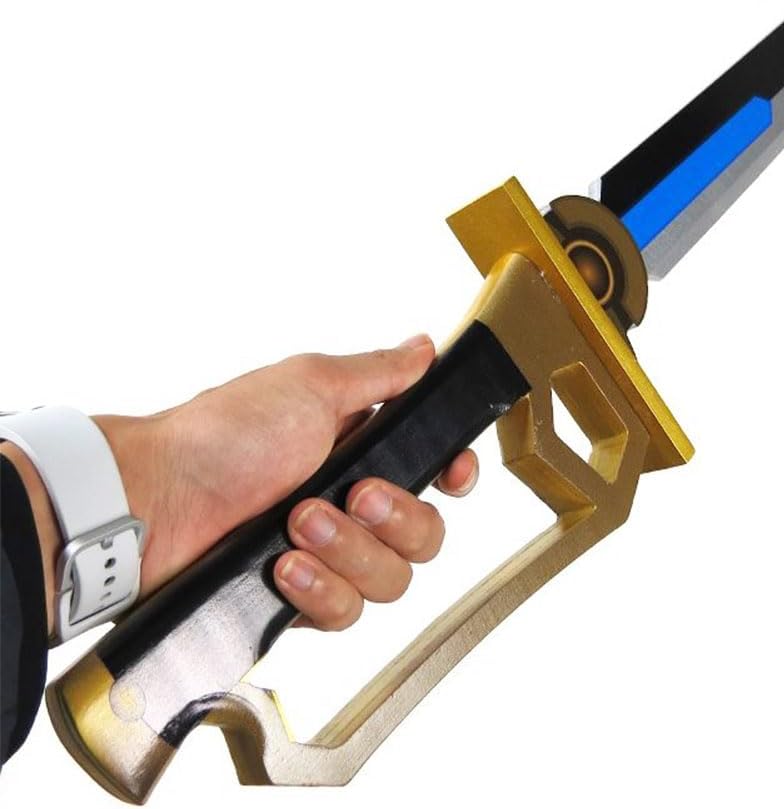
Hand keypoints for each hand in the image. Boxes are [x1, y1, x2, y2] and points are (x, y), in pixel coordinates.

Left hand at [85, 335, 476, 633]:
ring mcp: (328, 552)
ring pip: (392, 578)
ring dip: (350, 551)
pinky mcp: (301, 597)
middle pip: (425, 532)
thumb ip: (379, 373)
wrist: (155, 504)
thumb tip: (425, 346)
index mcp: (361, 446)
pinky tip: (284, 567)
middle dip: (396, 517)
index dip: (455, 475)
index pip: (435, 468)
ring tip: (297, 525)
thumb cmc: (225, 434)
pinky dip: (322, 590)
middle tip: (355, 494)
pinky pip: (347, 612)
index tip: (452, 474)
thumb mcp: (310, 386)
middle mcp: (352, 501)